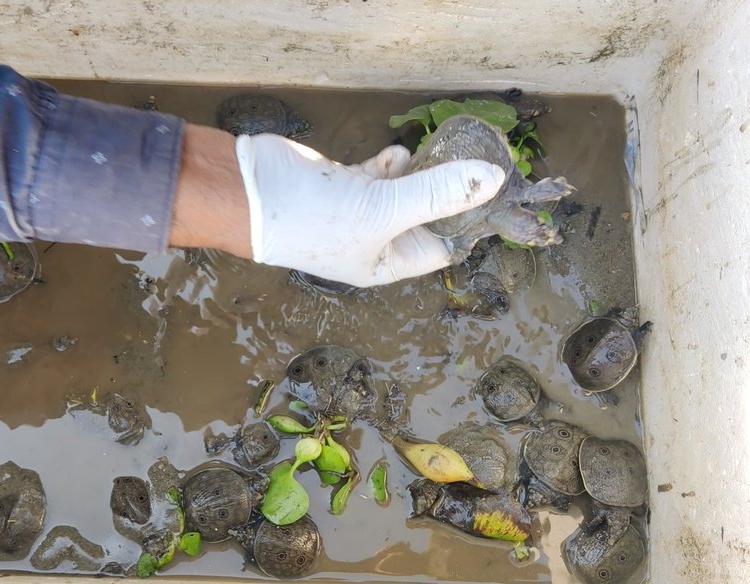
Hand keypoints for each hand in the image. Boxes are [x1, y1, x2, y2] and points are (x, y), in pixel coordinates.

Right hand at [236, 134, 505, 287]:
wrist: (251, 192)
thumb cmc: (314, 219)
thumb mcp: (383, 210)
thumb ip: (437, 193)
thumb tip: (493, 180)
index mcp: (388, 263)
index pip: (444, 247)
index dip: (471, 223)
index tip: (498, 194)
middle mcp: (377, 240)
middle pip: (429, 215)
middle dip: (450, 192)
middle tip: (479, 164)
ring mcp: (360, 211)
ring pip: (407, 190)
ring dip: (422, 173)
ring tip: (434, 155)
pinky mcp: (345, 182)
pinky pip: (382, 174)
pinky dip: (392, 163)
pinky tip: (392, 155)